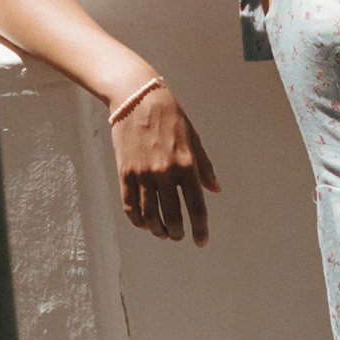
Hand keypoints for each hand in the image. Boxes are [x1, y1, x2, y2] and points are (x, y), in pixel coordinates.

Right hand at [110, 81, 220, 246]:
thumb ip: (204, 167)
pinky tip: (144, 223)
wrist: (137, 98)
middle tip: (178, 236)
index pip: (196, 206)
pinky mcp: (125, 172)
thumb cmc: (171, 117)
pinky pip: (130, 205)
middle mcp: (165, 173)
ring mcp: (143, 174)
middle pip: (172, 216)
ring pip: (149, 215)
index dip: (200, 228)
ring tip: (163, 233)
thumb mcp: (194, 139)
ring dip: (157, 230)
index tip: (201, 241)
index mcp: (186, 165)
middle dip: (177, 232)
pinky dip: (138, 220)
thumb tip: (215, 190)